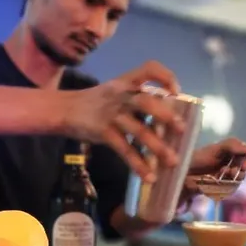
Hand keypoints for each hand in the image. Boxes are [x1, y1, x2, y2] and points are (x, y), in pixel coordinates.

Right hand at [59, 61, 184, 179]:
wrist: (64, 109)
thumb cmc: (97, 102)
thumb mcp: (116, 92)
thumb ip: (137, 99)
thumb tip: (168, 118)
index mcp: (126, 82)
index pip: (148, 68)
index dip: (166, 77)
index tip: (176, 93)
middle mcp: (120, 95)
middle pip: (145, 101)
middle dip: (166, 116)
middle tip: (181, 130)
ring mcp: (111, 114)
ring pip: (138, 130)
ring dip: (157, 147)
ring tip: (172, 162)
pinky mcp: (103, 131)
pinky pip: (124, 149)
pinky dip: (138, 164)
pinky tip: (149, 176)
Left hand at [177, 138, 245, 208]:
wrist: (185, 173)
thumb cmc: (199, 158)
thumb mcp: (215, 148)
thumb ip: (231, 145)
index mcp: (232, 152)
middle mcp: (232, 164)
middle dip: (245, 165)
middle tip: (243, 165)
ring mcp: (228, 177)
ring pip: (240, 177)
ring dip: (236, 174)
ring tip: (228, 171)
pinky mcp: (223, 188)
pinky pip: (231, 187)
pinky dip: (228, 183)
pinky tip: (220, 178)